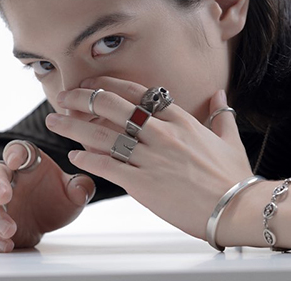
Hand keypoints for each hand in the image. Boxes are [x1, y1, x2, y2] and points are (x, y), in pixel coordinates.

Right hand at [0, 140, 95, 251]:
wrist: (42, 221)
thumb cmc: (54, 196)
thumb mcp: (73, 192)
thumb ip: (81, 187)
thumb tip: (80, 190)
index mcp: (28, 164)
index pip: (17, 150)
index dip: (14, 153)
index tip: (16, 161)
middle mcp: (9, 181)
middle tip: (4, 196)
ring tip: (9, 229)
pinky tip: (7, 245)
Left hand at [45, 77, 253, 239]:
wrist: (235, 208)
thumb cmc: (233, 177)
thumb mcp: (230, 140)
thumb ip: (221, 115)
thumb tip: (220, 97)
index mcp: (181, 120)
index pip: (139, 93)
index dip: (110, 85)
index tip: (92, 83)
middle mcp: (162, 133)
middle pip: (113, 107)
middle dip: (83, 98)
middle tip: (63, 96)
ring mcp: (151, 157)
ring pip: (103, 134)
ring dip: (74, 125)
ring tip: (54, 121)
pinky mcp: (142, 183)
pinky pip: (108, 166)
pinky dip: (87, 159)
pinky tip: (73, 155)